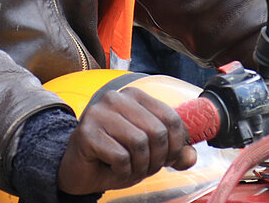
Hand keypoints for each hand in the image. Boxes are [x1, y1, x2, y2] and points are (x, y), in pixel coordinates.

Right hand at [57, 87, 196, 194]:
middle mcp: (116, 98)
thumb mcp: (148, 154)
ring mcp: (99, 112)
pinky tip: (112, 169)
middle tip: (144, 168)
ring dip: (139, 167)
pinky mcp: (87, 132)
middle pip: (157, 132)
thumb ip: (171, 152)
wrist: (78, 170)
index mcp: (134, 96)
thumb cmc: (113, 157)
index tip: (166, 158)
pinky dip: (122, 172)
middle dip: (156, 160)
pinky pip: (121, 158)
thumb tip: (191, 155)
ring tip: (128, 168)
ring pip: (140, 144)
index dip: (175, 145)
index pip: (171, 117)